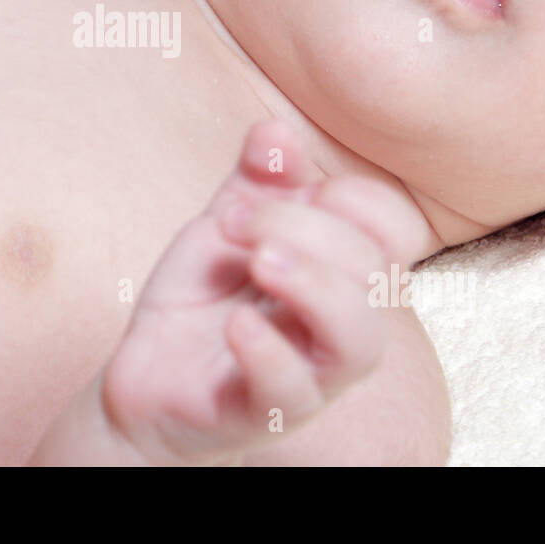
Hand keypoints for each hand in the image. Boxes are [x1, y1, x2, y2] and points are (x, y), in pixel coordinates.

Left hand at [99, 118, 432, 465]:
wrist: (147, 374)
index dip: (353, 196)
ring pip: (360, 340)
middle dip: (303, 225)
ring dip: (314, 287)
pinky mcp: (265, 412)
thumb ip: (256, 178)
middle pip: (374, 272)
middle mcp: (341, 324)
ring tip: (259, 262)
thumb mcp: (226, 224)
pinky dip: (268, 349)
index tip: (282, 185)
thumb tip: (276, 131)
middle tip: (235, 221)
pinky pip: (292, 391)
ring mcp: (310, 374)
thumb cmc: (203, 298)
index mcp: (344, 271)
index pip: (398, 228)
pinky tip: (238, 322)